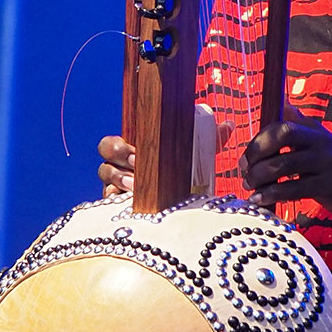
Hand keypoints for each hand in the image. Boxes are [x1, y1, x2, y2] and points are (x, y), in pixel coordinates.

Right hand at [96, 121, 233, 196]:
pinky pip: (107, 203)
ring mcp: (116, 187)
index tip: (137, 153)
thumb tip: (228, 125)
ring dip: (118, 181)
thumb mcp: (196, 154)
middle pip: (104, 158)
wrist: (183, 203)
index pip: (110, 143)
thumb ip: (210, 138)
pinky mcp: (117, 207)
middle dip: (117, 162)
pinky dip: (116, 201)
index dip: (119, 146)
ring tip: (136, 187)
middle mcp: (119, 167)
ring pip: (105, 180)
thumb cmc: (184, 171)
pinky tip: (129, 202)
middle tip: (137, 168)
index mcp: (132, 150)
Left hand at [239, 108, 331, 231]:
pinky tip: (261, 201)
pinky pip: (293, 188)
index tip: (247, 157)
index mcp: (315, 129)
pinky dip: (272, 195)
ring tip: (250, 188)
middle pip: (282, 134)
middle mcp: (321, 140)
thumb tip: (283, 103)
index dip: (259, 139)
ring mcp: (327, 162)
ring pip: (284, 163)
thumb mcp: (321, 145)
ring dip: (260, 177)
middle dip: (257, 151)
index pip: (281, 123)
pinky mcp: (329, 185)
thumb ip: (301, 128)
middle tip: (244, 170)